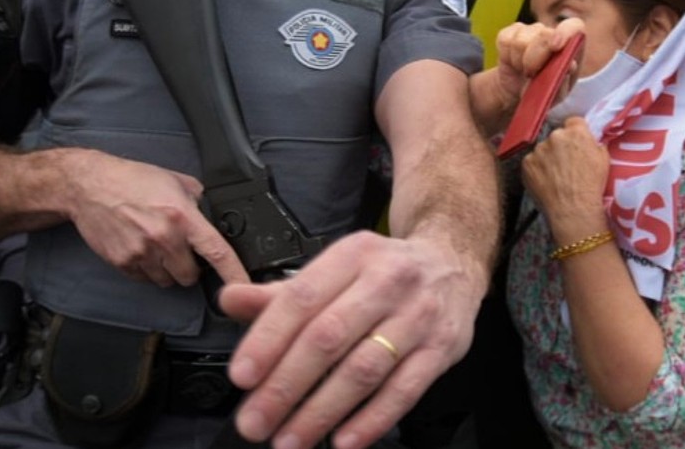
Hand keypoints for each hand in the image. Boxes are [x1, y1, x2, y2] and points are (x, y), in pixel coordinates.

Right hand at [64, 149, 247, 287]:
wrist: (90, 186)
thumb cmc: (132, 180)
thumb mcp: (176, 182)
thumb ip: (198, 202)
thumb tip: (214, 216)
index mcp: (182, 217)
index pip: (217, 252)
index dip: (235, 273)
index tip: (247, 287)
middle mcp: (163, 238)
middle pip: (190, 276)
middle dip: (191, 267)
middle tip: (183, 250)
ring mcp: (141, 253)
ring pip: (167, 281)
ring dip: (168, 270)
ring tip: (159, 246)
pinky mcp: (122, 262)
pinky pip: (145, 279)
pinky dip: (148, 270)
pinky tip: (142, 248)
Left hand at [219, 231, 482, 448]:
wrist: (454, 262)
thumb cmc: (385, 271)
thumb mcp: (336, 267)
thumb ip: (283, 292)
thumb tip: (230, 299)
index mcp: (353, 255)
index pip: (302, 298)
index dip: (268, 339)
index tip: (242, 376)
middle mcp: (388, 280)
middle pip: (329, 337)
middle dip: (286, 386)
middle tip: (256, 421)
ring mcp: (419, 315)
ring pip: (364, 368)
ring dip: (322, 411)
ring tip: (291, 438)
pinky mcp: (442, 347)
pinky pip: (404, 390)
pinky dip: (372, 419)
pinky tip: (344, 440)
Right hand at [495, 18, 584, 106]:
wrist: (520, 92)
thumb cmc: (544, 92)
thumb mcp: (557, 95)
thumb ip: (565, 82)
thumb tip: (570, 66)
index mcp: (571, 46)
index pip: (575, 26)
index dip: (565, 32)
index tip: (555, 47)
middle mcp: (552, 34)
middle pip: (543, 34)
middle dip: (535, 57)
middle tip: (531, 75)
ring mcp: (530, 31)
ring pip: (521, 40)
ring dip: (519, 61)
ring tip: (524, 71)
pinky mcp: (511, 33)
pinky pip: (505, 40)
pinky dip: (507, 56)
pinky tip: (514, 64)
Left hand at [522, 117, 609, 236]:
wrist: (574, 208)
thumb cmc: (592, 185)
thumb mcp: (603, 159)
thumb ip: (595, 144)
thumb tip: (590, 141)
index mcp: (576, 132)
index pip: (573, 122)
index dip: (575, 132)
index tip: (575, 143)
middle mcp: (555, 136)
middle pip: (557, 136)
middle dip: (560, 146)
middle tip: (566, 163)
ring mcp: (539, 149)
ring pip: (543, 149)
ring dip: (547, 158)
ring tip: (555, 176)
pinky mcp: (527, 163)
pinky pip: (532, 162)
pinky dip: (537, 170)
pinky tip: (546, 181)